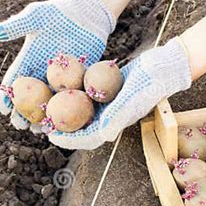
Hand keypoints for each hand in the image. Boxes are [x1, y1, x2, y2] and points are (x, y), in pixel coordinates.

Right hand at [0, 0, 114, 129]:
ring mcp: (62, 78)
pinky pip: (71, 98)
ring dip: (44, 116)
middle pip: (30, 96)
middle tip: (19, 125)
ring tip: (39, 130)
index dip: (7, 94)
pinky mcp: (79, 79)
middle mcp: (43, 72)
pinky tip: (65, 123)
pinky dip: (67, 111)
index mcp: (29, 60)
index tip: (1, 108)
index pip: (15, 80)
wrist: (86, 13)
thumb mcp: (35, 16)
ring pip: (49, 102)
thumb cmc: (58, 12)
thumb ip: (16, 26)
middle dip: (23, 112)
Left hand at [49, 38, 191, 149]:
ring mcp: (108, 103)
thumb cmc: (150, 84)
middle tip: (43, 122)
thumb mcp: (132, 100)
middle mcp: (109, 116)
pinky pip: (86, 94)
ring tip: (47, 105)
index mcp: (114, 124)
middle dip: (62, 127)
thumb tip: (101, 135)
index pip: (88, 138)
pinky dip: (73, 93)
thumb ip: (116, 117)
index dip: (69, 139)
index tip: (51, 136)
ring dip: (65, 110)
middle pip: (81, 127)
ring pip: (81, 111)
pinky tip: (59, 84)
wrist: (163, 66)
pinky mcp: (107, 90)